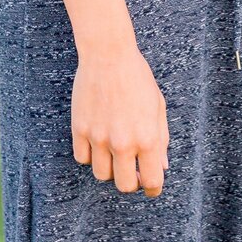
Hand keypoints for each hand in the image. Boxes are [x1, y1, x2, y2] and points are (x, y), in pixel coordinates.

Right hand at [71, 44, 168, 197]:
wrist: (108, 53)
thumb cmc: (137, 77)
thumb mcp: (158, 106)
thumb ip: (161, 139)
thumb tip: (161, 167)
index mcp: (147, 138)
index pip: (152, 181)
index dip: (153, 188)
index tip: (151, 185)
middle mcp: (123, 142)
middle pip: (125, 186)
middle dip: (131, 181)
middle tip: (132, 170)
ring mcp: (99, 137)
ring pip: (102, 174)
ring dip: (109, 167)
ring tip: (114, 150)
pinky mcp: (79, 129)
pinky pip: (83, 158)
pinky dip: (90, 155)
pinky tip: (97, 141)